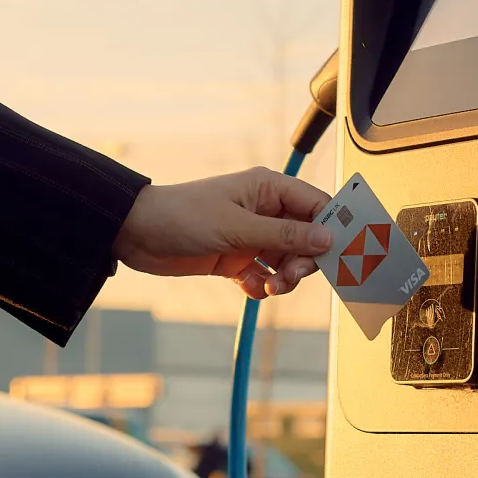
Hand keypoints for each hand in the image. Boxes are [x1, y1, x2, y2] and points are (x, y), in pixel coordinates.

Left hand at [114, 168, 333, 298]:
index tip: (341, 254)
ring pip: (286, 260)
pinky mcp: (234, 259)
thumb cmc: (183, 216)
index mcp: (268, 190)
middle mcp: (263, 211)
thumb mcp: (237, 227)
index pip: (316, 206)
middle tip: (291, 277)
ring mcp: (249, 236)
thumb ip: (284, 234)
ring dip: (285, 278)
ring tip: (270, 287)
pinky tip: (249, 288)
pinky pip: (263, 275)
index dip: (333, 228)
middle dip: (305, 260)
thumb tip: (328, 238)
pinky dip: (261, 286)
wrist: (136, 234)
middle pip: (306, 238)